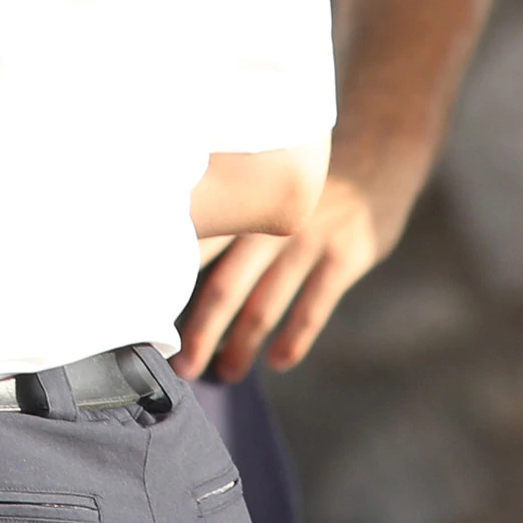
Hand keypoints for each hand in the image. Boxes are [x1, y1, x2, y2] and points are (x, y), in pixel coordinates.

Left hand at [176, 165, 399, 376]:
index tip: (146, 323)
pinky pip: (315, 306)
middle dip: (200, 331)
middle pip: (224, 286)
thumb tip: (174, 251)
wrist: (377, 148)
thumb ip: (227, 212)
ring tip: (226, 373)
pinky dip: (296, 338)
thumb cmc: (301, 176)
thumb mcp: (260, 177)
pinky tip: (279, 361)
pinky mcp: (346, 256)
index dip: (168, 288)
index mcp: (240, 203)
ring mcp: (308, 239)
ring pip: (266, 304)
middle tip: (181, 367)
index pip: (192, 250)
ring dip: (243, 344)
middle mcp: (267, 222)